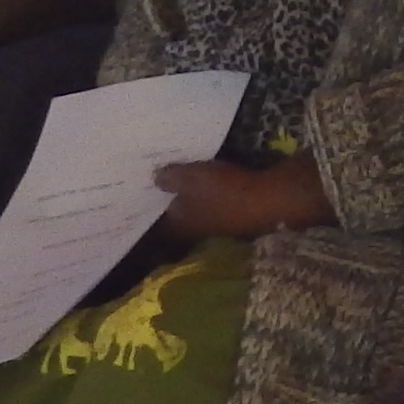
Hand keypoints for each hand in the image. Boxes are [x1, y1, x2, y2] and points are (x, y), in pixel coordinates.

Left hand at [153, 154, 330, 241]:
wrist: (271, 200)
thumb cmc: (223, 192)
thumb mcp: (189, 178)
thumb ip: (169, 178)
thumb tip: (154, 178)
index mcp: (178, 228)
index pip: (151, 223)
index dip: (141, 209)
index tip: (133, 193)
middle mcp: (193, 232)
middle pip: (172, 216)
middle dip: (163, 200)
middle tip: (151, 178)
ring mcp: (214, 224)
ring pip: (191, 209)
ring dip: (184, 196)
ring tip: (173, 172)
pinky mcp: (232, 213)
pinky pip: (210, 202)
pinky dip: (203, 191)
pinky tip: (200, 174)